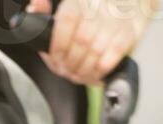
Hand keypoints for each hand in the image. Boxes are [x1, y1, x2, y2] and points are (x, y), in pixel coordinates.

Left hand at [26, 0, 151, 85]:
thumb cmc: (97, 2)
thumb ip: (48, 5)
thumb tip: (33, 9)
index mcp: (80, 0)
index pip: (65, 24)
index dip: (57, 47)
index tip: (55, 59)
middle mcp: (98, 9)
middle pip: (79, 44)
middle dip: (69, 64)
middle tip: (66, 72)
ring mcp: (115, 22)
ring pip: (95, 53)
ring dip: (83, 71)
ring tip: (78, 76)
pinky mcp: (130, 32)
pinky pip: (113, 56)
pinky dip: (101, 70)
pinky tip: (95, 76)